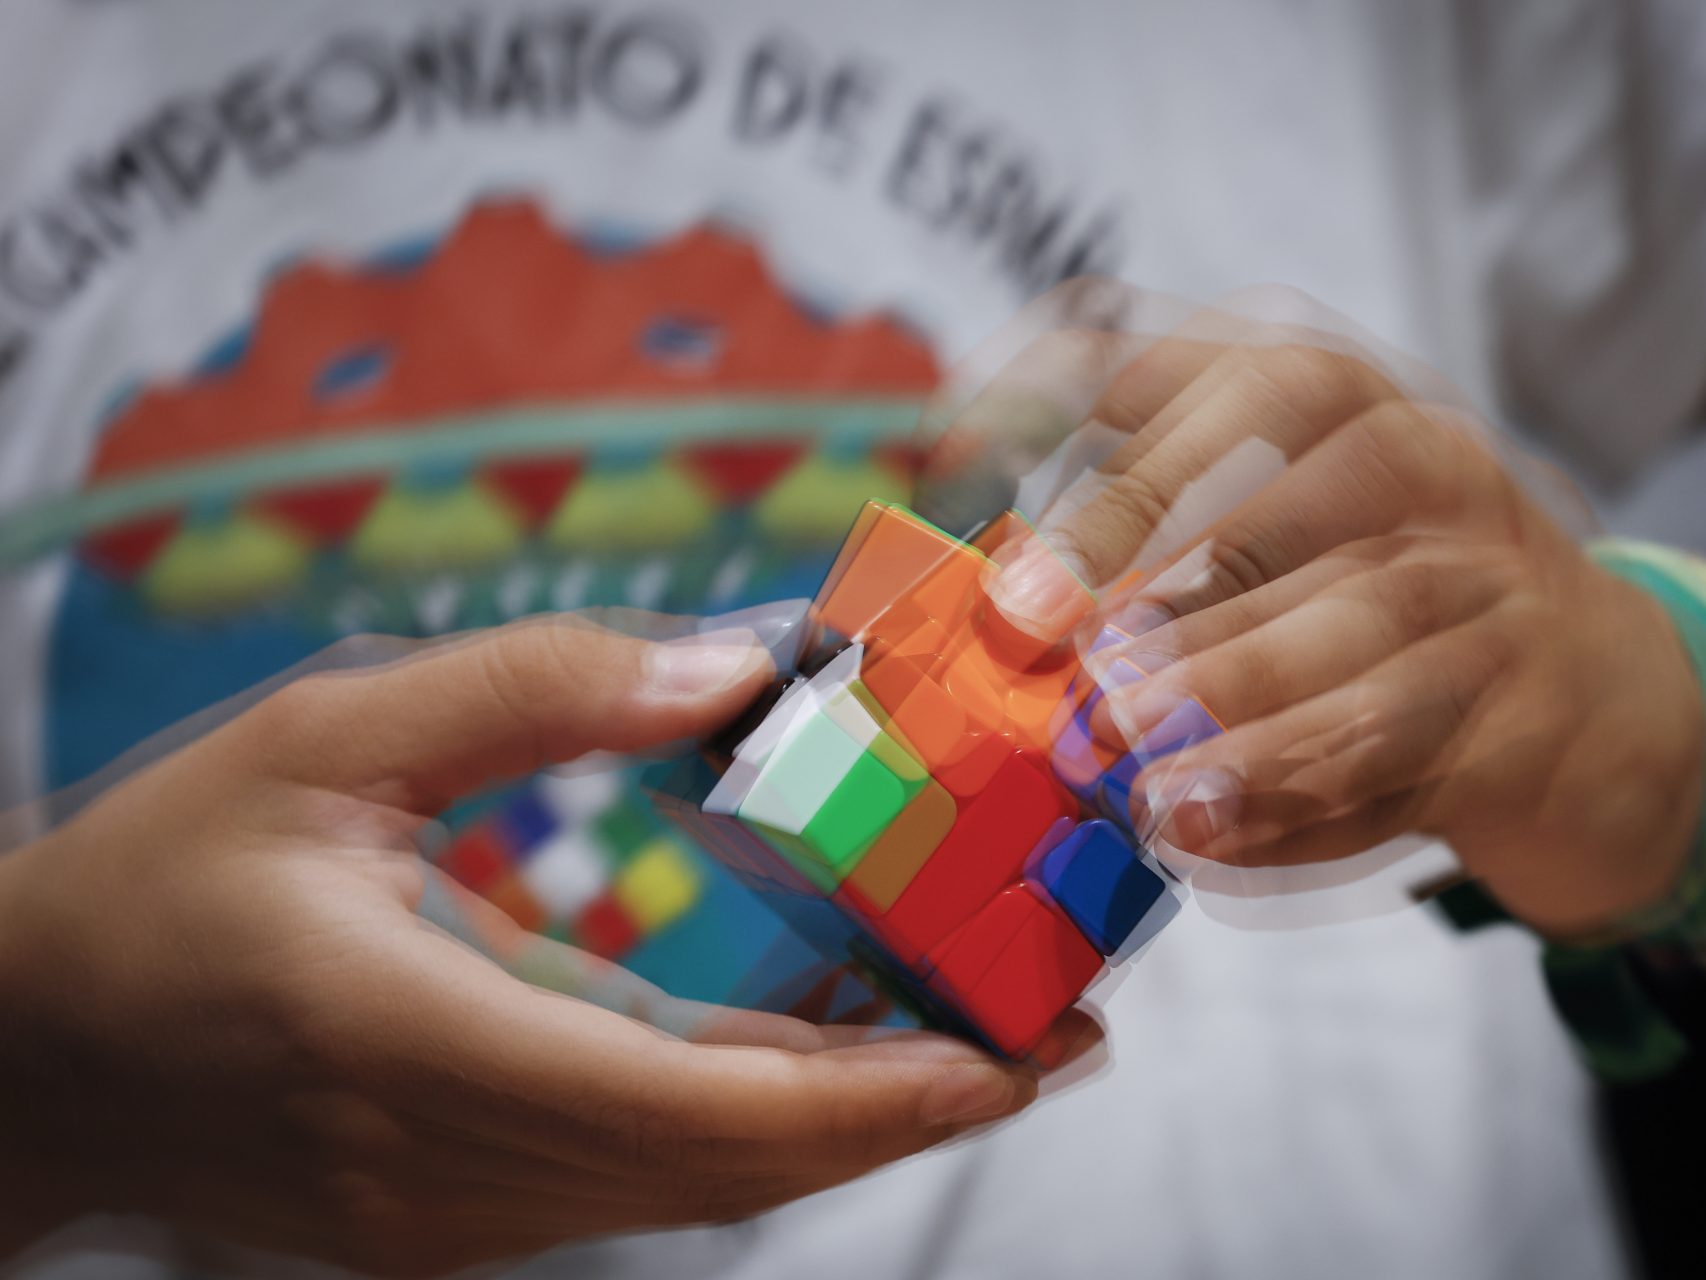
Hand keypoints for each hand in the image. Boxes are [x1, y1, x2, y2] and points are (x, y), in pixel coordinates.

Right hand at [0, 618, 1048, 1276]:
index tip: (1010, 1051)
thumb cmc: (160, 881)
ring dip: (851, 1116)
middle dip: (912, 1106)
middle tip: (1057, 1027)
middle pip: (734, 1165)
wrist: (34, 1046)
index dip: (869, 1093)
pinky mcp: (461, 1209)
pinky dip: (760, 1119)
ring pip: (703, 1183)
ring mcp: (458, 1209)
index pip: (691, 1108)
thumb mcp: (326, 736)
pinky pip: (649, 1174)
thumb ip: (537, 689)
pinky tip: (836, 1051)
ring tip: (985, 1032)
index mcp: (416, 1037)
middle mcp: (451, 1159)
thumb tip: (740, 662)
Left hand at [961, 321, 1705, 936]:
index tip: (966, 424)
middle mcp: (1435, 473)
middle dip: (1151, 537)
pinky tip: (1207, 837)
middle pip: (1296, 479)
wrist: (1616, 715)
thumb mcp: (1301, 550)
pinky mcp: (1532, 718)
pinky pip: (1412, 754)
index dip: (1095, 374)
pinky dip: (1299, 802)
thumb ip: (1179, 554)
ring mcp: (1500, 591)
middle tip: (1039, 621)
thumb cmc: (1402, 618)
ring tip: (1124, 753)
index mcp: (1359, 412)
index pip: (1229, 362)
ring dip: (1231, 684)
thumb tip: (1011, 608)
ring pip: (1366, 621)